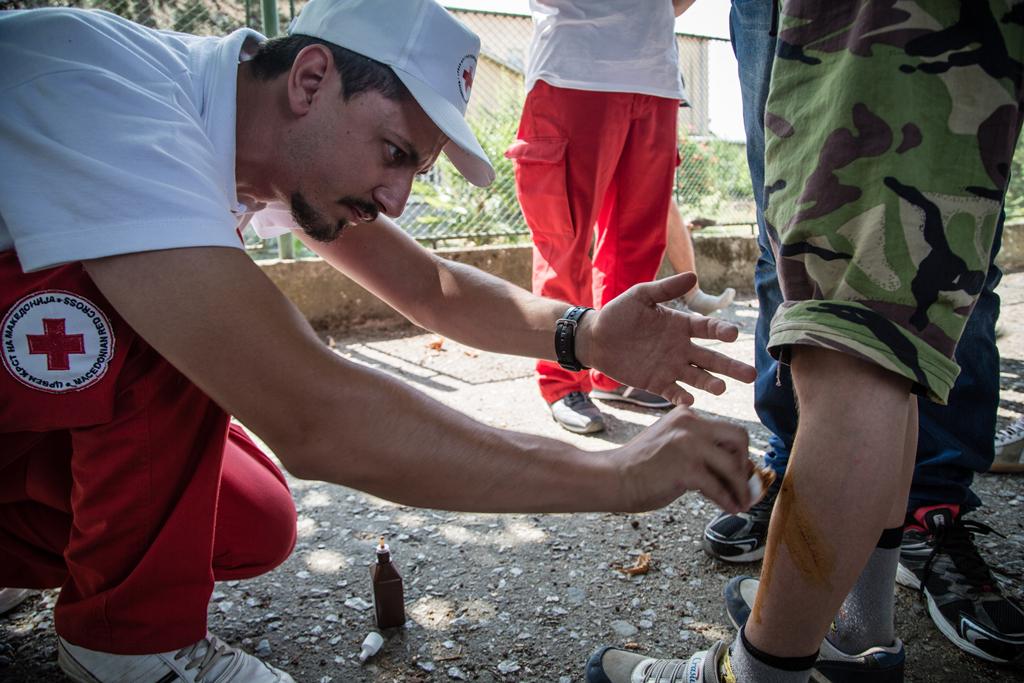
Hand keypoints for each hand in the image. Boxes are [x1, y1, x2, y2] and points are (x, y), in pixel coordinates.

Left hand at [578, 272, 756, 404]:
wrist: (595, 337)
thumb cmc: (619, 313)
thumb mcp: (641, 296)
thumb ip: (665, 289)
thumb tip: (693, 276)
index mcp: (681, 325)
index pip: (708, 329)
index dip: (721, 331)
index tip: (732, 334)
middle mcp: (681, 348)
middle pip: (711, 359)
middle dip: (731, 367)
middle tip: (751, 375)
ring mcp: (671, 367)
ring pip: (697, 377)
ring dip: (710, 383)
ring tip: (721, 388)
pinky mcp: (656, 382)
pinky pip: (673, 391)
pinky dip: (682, 396)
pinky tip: (689, 400)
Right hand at [612, 407, 750, 512]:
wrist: (612, 477)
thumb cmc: (639, 467)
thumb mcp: (671, 444)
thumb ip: (698, 449)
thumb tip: (730, 470)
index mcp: (686, 415)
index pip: (725, 429)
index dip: (737, 453)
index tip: (740, 471)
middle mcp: (691, 424)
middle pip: (739, 437)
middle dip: (745, 462)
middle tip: (744, 483)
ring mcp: (689, 444)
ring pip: (733, 465)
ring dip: (741, 487)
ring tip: (742, 502)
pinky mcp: (687, 468)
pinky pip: (718, 487)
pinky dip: (727, 500)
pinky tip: (730, 508)